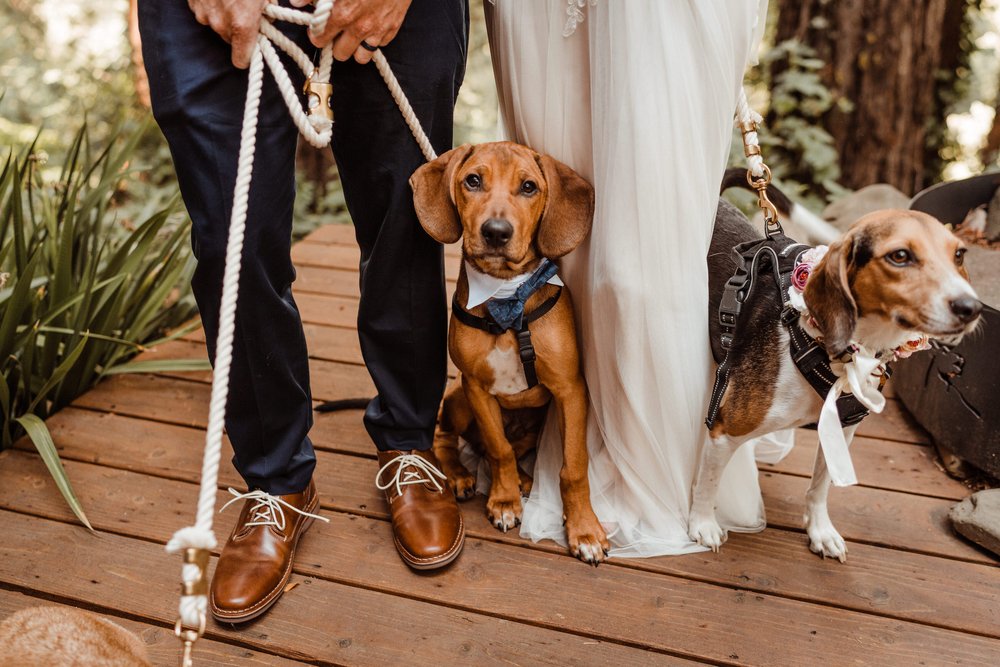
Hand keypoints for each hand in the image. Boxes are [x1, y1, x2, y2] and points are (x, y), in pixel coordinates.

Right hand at [188, 0, 267, 68]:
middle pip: (230, 40)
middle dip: (238, 30)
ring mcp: (203, 13)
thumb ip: (269, 12)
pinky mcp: (192, 3)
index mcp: (242, 24)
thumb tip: (267, 21)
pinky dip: (211, 5)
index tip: (252, 49)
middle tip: (245, 10)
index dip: (247, 56)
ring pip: (216, 25)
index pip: (242, 60)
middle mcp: (220, 24)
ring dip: (224, 16)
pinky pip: (204, 12)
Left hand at [292, 0, 411, 63]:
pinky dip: (373, 40)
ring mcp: (378, 30)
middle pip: (340, 54)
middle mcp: (359, 27)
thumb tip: (297, 1)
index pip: (320, 39)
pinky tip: (370, 26)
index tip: (317, 28)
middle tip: (336, 31)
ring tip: (352, 34)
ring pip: (361, 58)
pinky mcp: (392, 29)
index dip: (316, 34)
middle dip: (335, 44)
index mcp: (341, 14)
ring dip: (355, 48)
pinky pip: (379, 46)